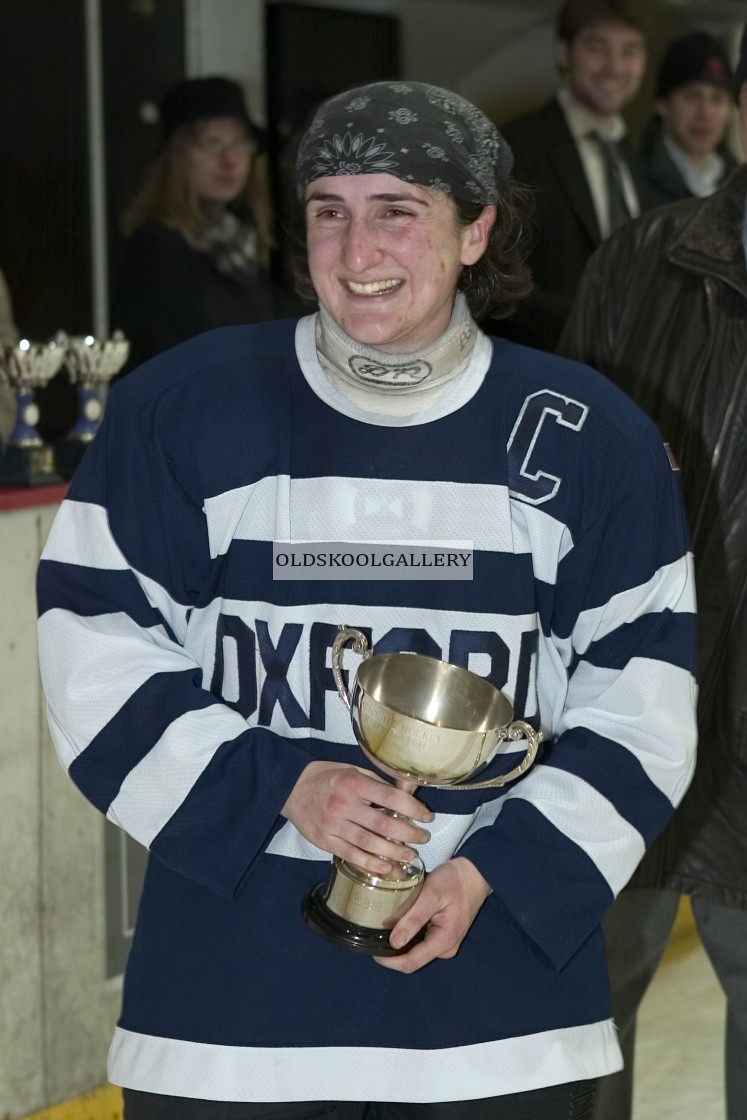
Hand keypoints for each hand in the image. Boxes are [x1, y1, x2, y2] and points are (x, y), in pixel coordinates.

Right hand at [281, 760, 432, 876]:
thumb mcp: (352, 770)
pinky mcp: (325, 840)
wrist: (291, 788)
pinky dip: (371, 864)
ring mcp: (334, 825)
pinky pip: (351, 855)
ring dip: (393, 853)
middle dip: (408, 834)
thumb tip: (405, 793)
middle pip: (383, 825)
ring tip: (409, 856)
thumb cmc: (326, 777)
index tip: (426, 816)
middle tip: (422, 838)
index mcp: (354, 784)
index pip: (391, 798)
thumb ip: (376, 782)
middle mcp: (345, 805)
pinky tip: (386, 868)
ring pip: (369, 843)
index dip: (413, 809)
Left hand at [374, 857, 491, 972]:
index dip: (388, 961)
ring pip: (415, 951)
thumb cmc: (455, 880)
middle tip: (374, 933)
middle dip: (392, 951)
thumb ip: (413, 919)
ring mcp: (445, 943)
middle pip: (412, 959)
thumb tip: (394, 943)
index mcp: (444, 941)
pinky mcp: (444, 936)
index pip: (411, 963)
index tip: (371, 949)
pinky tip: (399, 923)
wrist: (475, 873)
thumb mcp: (431, 894)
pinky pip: (421, 942)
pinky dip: (408, 935)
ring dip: (400, 942)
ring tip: (384, 926)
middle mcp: (445, 948)